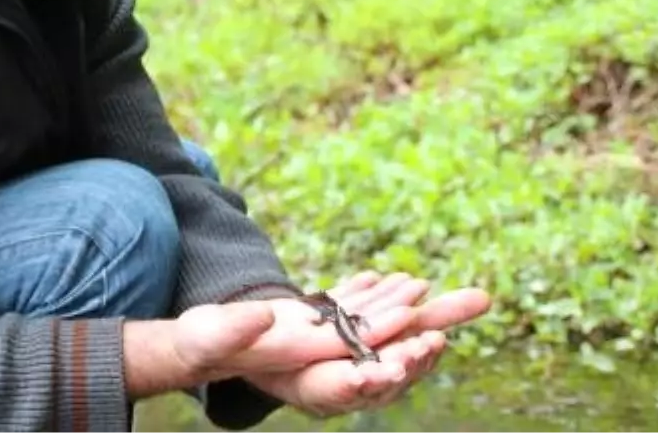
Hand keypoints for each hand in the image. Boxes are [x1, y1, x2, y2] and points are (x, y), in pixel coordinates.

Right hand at [123, 271, 490, 408]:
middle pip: (381, 360)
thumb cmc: (201, 344)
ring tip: (457, 297)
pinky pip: (368, 315)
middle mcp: (324, 366)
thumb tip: (262, 317)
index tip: (411, 347)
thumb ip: (232, 330)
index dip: (380, 363)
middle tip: (450, 327)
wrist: (202, 345)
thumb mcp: (208, 337)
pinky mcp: (328, 324)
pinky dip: (392, 300)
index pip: (349, 375)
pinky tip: (411, 282)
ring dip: (417, 319)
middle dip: (418, 345)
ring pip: (383, 336)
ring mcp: (330, 345)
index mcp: (299, 376)